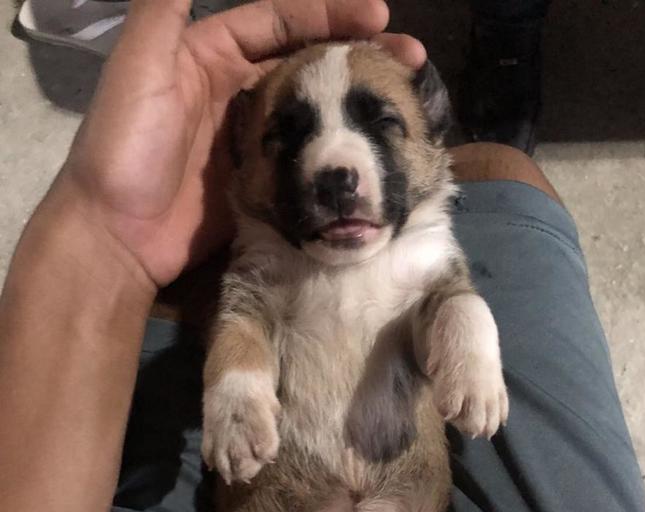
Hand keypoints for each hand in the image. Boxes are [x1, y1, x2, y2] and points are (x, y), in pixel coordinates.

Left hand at [59, 0, 425, 287]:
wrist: (115, 237)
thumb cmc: (126, 146)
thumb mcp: (141, 65)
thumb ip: (165, 7)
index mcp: (207, 55)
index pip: (278, 22)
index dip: (327, 13)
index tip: (379, 16)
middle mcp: (232, 93)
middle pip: (304, 64)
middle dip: (355, 55)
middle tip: (409, 60)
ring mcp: (248, 144)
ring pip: (310, 113)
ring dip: (353, 104)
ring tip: (401, 102)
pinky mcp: (257, 188)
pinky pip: (303, 163)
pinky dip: (334, 155)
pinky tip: (368, 153)